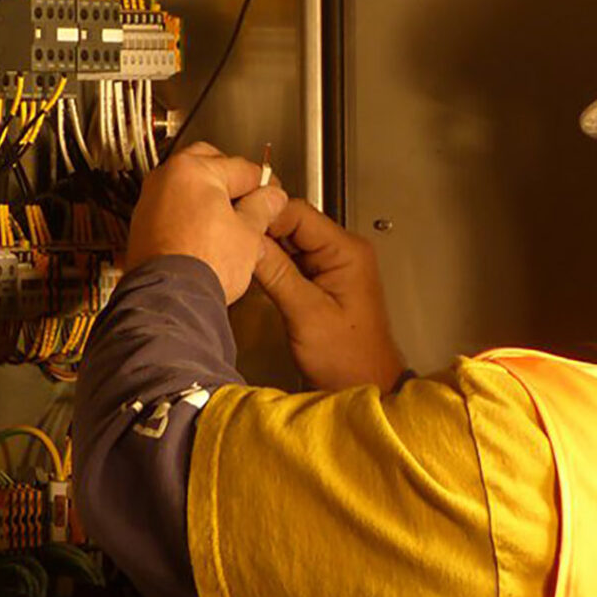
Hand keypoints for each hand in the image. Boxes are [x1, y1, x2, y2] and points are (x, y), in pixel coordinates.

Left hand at [126, 142, 288, 303]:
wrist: (171, 300)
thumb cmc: (203, 266)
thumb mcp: (249, 234)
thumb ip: (263, 208)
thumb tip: (271, 198)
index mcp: (194, 170)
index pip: (244, 169)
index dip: (265, 185)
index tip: (273, 197)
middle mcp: (166, 178)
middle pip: (210, 166)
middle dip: (233, 183)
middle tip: (251, 205)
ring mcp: (150, 201)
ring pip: (188, 188)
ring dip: (209, 199)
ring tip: (230, 226)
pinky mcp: (142, 225)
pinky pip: (173, 209)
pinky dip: (190, 216)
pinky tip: (206, 238)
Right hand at [254, 199, 404, 392]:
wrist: (364, 385)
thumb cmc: (349, 358)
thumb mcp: (306, 314)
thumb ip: (277, 274)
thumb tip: (249, 242)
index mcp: (346, 251)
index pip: (296, 212)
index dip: (264, 217)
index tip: (237, 227)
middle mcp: (342, 252)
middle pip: (291, 223)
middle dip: (261, 233)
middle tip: (232, 244)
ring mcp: (331, 265)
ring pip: (287, 242)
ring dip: (264, 250)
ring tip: (240, 259)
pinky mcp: (320, 281)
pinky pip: (290, 261)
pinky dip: (271, 266)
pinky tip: (255, 274)